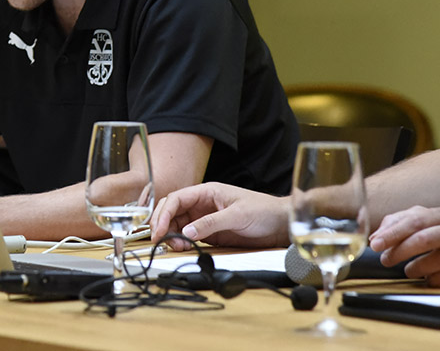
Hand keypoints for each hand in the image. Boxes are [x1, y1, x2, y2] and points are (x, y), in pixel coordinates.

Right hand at [150, 182, 289, 249]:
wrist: (281, 224)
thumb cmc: (263, 211)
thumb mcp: (236, 215)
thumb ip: (210, 223)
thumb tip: (186, 232)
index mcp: (206, 192)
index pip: (176, 199)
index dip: (164, 213)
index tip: (158, 229)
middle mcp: (201, 204)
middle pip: (172, 211)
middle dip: (162, 224)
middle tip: (159, 239)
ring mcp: (204, 218)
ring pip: (177, 224)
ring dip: (171, 235)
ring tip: (176, 246)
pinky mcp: (209, 232)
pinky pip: (188, 236)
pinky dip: (181, 242)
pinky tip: (183, 247)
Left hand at [369, 206, 439, 285]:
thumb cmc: (439, 230)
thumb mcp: (420, 220)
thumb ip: (395, 225)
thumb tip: (375, 238)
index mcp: (438, 215)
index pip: (412, 221)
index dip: (392, 234)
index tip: (375, 245)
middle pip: (424, 239)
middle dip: (401, 251)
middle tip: (386, 260)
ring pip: (438, 259)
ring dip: (418, 268)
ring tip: (409, 271)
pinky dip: (435, 279)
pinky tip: (428, 278)